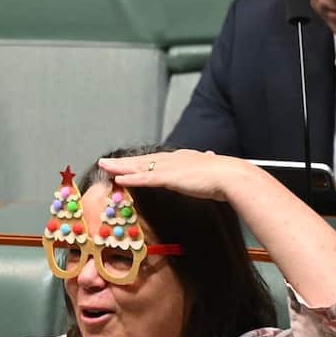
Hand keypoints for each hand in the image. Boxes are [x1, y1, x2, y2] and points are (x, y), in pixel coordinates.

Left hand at [97, 148, 254, 202]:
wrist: (231, 176)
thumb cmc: (224, 177)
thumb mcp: (211, 170)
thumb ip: (206, 166)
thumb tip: (211, 157)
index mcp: (181, 158)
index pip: (154, 159)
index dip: (138, 161)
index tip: (126, 163)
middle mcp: (172, 159)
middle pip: (141, 160)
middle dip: (122, 162)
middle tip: (105, 161)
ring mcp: (169, 168)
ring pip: (139, 167)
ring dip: (120, 167)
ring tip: (105, 166)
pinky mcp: (169, 177)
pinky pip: (146, 178)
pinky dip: (131, 178)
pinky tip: (119, 179)